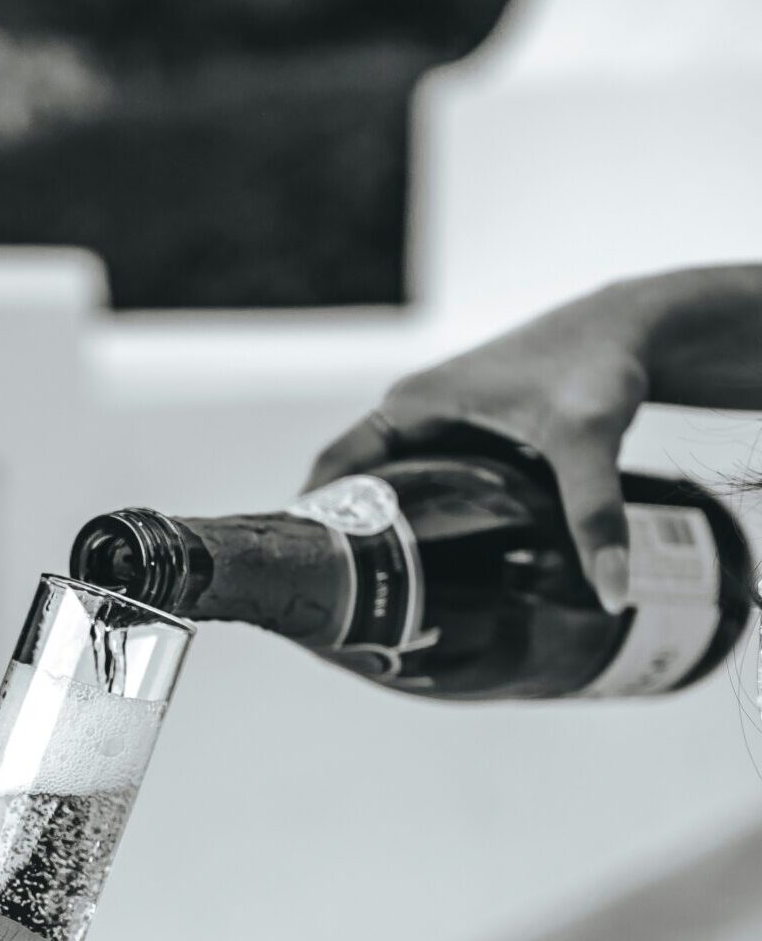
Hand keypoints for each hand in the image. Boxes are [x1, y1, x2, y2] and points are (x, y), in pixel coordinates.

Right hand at [305, 284, 651, 613]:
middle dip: (345, 544)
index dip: (312, 521)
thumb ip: (593, 514)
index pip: (335, 468)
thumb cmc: (597, 364)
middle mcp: (414, 416)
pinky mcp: (466, 444)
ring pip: (389, 492)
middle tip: (341, 610)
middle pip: (356, 488)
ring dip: (379, 540)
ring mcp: (439, 429)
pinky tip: (426, 574)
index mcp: (410, 405)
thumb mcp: (586, 440)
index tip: (304, 578)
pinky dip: (415, 527)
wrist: (636, 330)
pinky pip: (422, 490)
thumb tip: (610, 593)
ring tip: (372, 605)